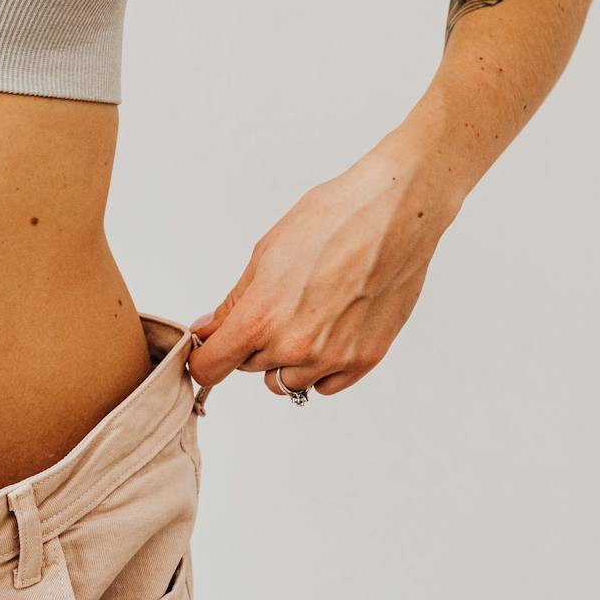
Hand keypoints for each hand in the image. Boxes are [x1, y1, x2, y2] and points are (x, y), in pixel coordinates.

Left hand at [185, 140, 460, 402]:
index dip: (204, 359)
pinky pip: (325, 386)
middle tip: (274, 307)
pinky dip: (319, 369)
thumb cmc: (331, 221)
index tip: (208, 352)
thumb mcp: (265, 255)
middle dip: (250, 345)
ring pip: (286, 381)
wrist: (394, 212)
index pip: (211, 367)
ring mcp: (332, 357)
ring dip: (284, 360)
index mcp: (261, 318)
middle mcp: (295, 347)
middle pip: (248, 368)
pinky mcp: (366, 359)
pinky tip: (328, 333)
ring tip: (304, 316)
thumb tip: (208, 330)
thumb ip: (234, 303)